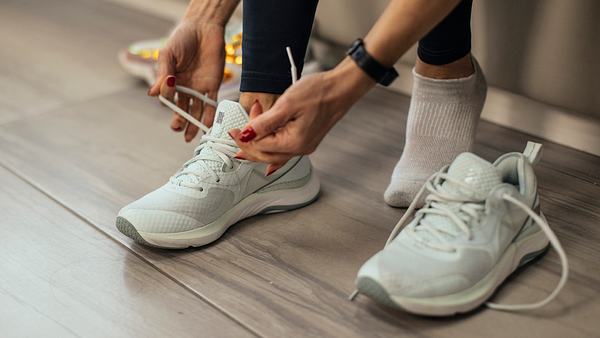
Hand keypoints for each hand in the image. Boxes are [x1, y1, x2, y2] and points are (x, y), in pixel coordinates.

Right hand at [148, 21, 224, 141]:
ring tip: (189, 136)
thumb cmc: (182, 38)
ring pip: (196, 110)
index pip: (168, 98)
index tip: (166, 102)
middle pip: (181, 109)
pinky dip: (210, 115)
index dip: (167, 103)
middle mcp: (185, 87)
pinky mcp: (213, 86)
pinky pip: (211, 104)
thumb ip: (162, 74)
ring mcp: (199, 88)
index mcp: (171, 80)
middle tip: (177, 130)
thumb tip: (153, 94)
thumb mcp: (168, 55)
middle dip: (179, 121)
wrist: (204, 27)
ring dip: (193, 124)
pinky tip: (207, 125)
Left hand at [229, 59, 375, 174]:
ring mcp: (305, 146)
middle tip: (236, 131)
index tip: (232, 130)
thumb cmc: (319, 92)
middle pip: (265, 156)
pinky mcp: (307, 139)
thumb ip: (264, 123)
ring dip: (259, 144)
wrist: (341, 88)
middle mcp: (300, 149)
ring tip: (249, 129)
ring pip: (274, 155)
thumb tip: (246, 135)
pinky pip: (284, 152)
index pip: (260, 148)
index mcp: (294, 143)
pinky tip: (265, 158)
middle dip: (248, 144)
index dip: (244, 139)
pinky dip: (271, 150)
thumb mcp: (286, 104)